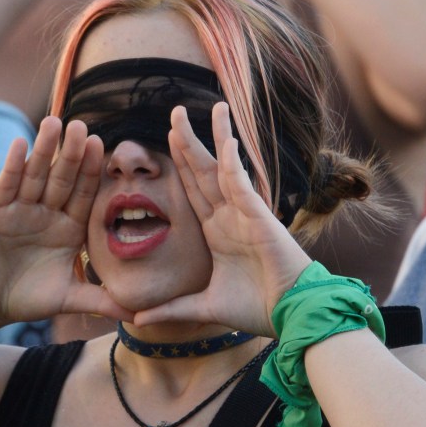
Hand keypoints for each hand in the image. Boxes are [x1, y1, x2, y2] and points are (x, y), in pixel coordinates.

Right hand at [0, 117, 129, 325]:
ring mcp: (20, 207)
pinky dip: (13, 164)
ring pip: (35, 173)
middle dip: (72, 153)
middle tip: (83, 126)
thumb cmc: (29, 298)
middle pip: (62, 177)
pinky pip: (6, 183)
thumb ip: (102, 301)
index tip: (103, 148)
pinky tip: (20, 144)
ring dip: (44, 149)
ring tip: (53, 122)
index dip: (92, 171)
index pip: (85, 193)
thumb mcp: (69, 298)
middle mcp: (47, 211)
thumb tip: (139, 316)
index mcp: (69, 226)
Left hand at [132, 103, 312, 333]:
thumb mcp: (202, 307)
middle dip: (188, 142)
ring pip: (225, 167)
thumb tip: (135, 319)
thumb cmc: (255, 309)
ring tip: (209, 107)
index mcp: (217, 233)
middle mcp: (229, 217)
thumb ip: (171, 308)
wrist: (289, 316)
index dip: (179, 165)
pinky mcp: (259, 217)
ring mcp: (244, 214)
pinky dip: (234, 162)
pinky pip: (242, 184)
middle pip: (203, 171)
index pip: (192, 191)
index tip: (165, 141)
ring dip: (216, 137)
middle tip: (174, 112)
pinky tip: (225, 140)